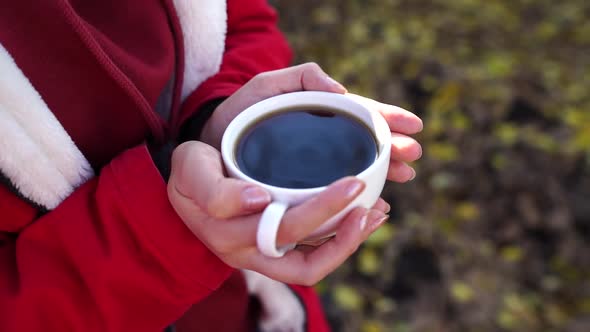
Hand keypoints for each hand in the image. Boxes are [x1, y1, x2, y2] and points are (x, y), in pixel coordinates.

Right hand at [167, 141, 389, 284]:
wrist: (196, 189)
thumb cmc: (194, 172)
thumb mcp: (190, 168)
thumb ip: (215, 186)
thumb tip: (259, 200)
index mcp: (216, 222)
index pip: (244, 218)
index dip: (273, 206)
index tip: (297, 187)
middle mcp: (240, 247)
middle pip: (287, 238)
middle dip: (326, 213)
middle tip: (357, 184)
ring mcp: (261, 256)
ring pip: (309, 264)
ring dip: (345, 241)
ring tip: (376, 211)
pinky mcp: (278, 256)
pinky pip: (314, 261)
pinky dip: (344, 243)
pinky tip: (367, 216)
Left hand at [200, 62, 422, 182]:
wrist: (209, 147)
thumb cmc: (236, 116)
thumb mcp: (265, 88)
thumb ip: (301, 78)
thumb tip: (341, 91)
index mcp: (316, 116)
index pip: (359, 115)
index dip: (386, 119)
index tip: (411, 125)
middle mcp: (318, 144)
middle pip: (364, 144)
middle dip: (392, 148)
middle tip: (413, 155)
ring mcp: (311, 170)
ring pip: (356, 171)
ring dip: (383, 173)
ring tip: (405, 177)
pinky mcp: (300, 193)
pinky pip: (335, 199)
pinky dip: (357, 200)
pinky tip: (374, 204)